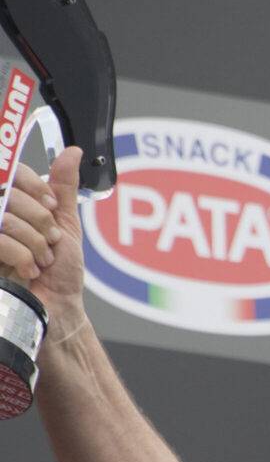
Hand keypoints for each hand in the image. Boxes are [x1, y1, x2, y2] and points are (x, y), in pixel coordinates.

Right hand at [0, 147, 87, 341]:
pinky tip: (29, 270)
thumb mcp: (65, 224)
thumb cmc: (60, 272)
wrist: (56, 309)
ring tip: (41, 260)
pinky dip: (23, 256)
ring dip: (35, 243)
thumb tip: (71, 153)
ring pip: (6, 218)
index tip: (51, 208)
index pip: (13, 172)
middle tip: (50, 243)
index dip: (35, 188)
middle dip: (41, 222)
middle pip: (9, 193)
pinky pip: (1, 240)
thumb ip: (62, 188)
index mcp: (12, 203)